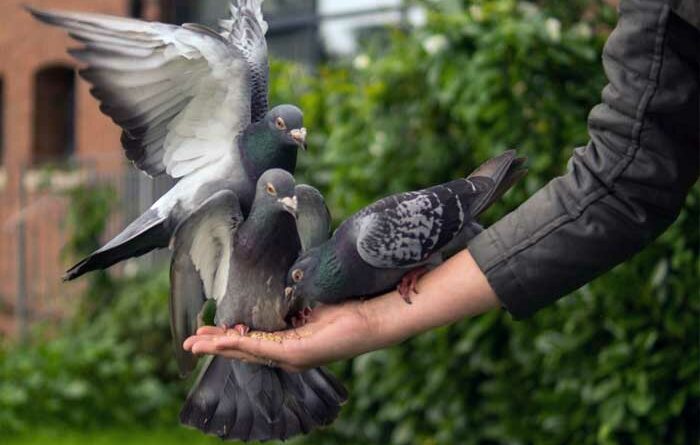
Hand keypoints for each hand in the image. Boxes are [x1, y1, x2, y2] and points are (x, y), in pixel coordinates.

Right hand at [183, 300, 380, 371]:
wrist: (373, 318)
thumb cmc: (348, 309)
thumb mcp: (312, 304)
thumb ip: (292, 302)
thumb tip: (278, 287)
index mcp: (290, 342)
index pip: (252, 341)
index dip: (227, 338)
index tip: (206, 331)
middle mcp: (289, 354)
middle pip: (244, 351)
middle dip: (215, 346)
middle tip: (190, 344)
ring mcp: (293, 356)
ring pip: (247, 351)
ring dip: (219, 348)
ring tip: (196, 345)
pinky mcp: (298, 352)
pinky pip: (262, 348)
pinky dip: (238, 345)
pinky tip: (221, 342)